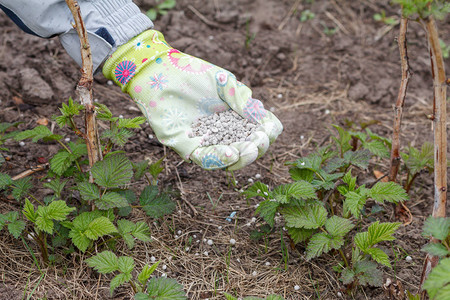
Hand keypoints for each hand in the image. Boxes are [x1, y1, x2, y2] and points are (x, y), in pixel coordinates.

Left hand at [103, 30, 281, 169]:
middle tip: (260, 141)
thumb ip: (242, 98)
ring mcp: (205, 142)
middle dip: (257, 148)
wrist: (160, 71)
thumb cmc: (192, 73)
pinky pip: (205, 160)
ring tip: (250, 149)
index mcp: (234, 117)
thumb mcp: (224, 82)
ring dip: (242, 157)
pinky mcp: (187, 147)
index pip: (257, 131)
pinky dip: (220, 159)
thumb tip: (261, 117)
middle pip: (246, 149)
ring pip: (228, 159)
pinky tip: (232, 152)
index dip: (267, 133)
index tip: (270, 129)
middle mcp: (221, 133)